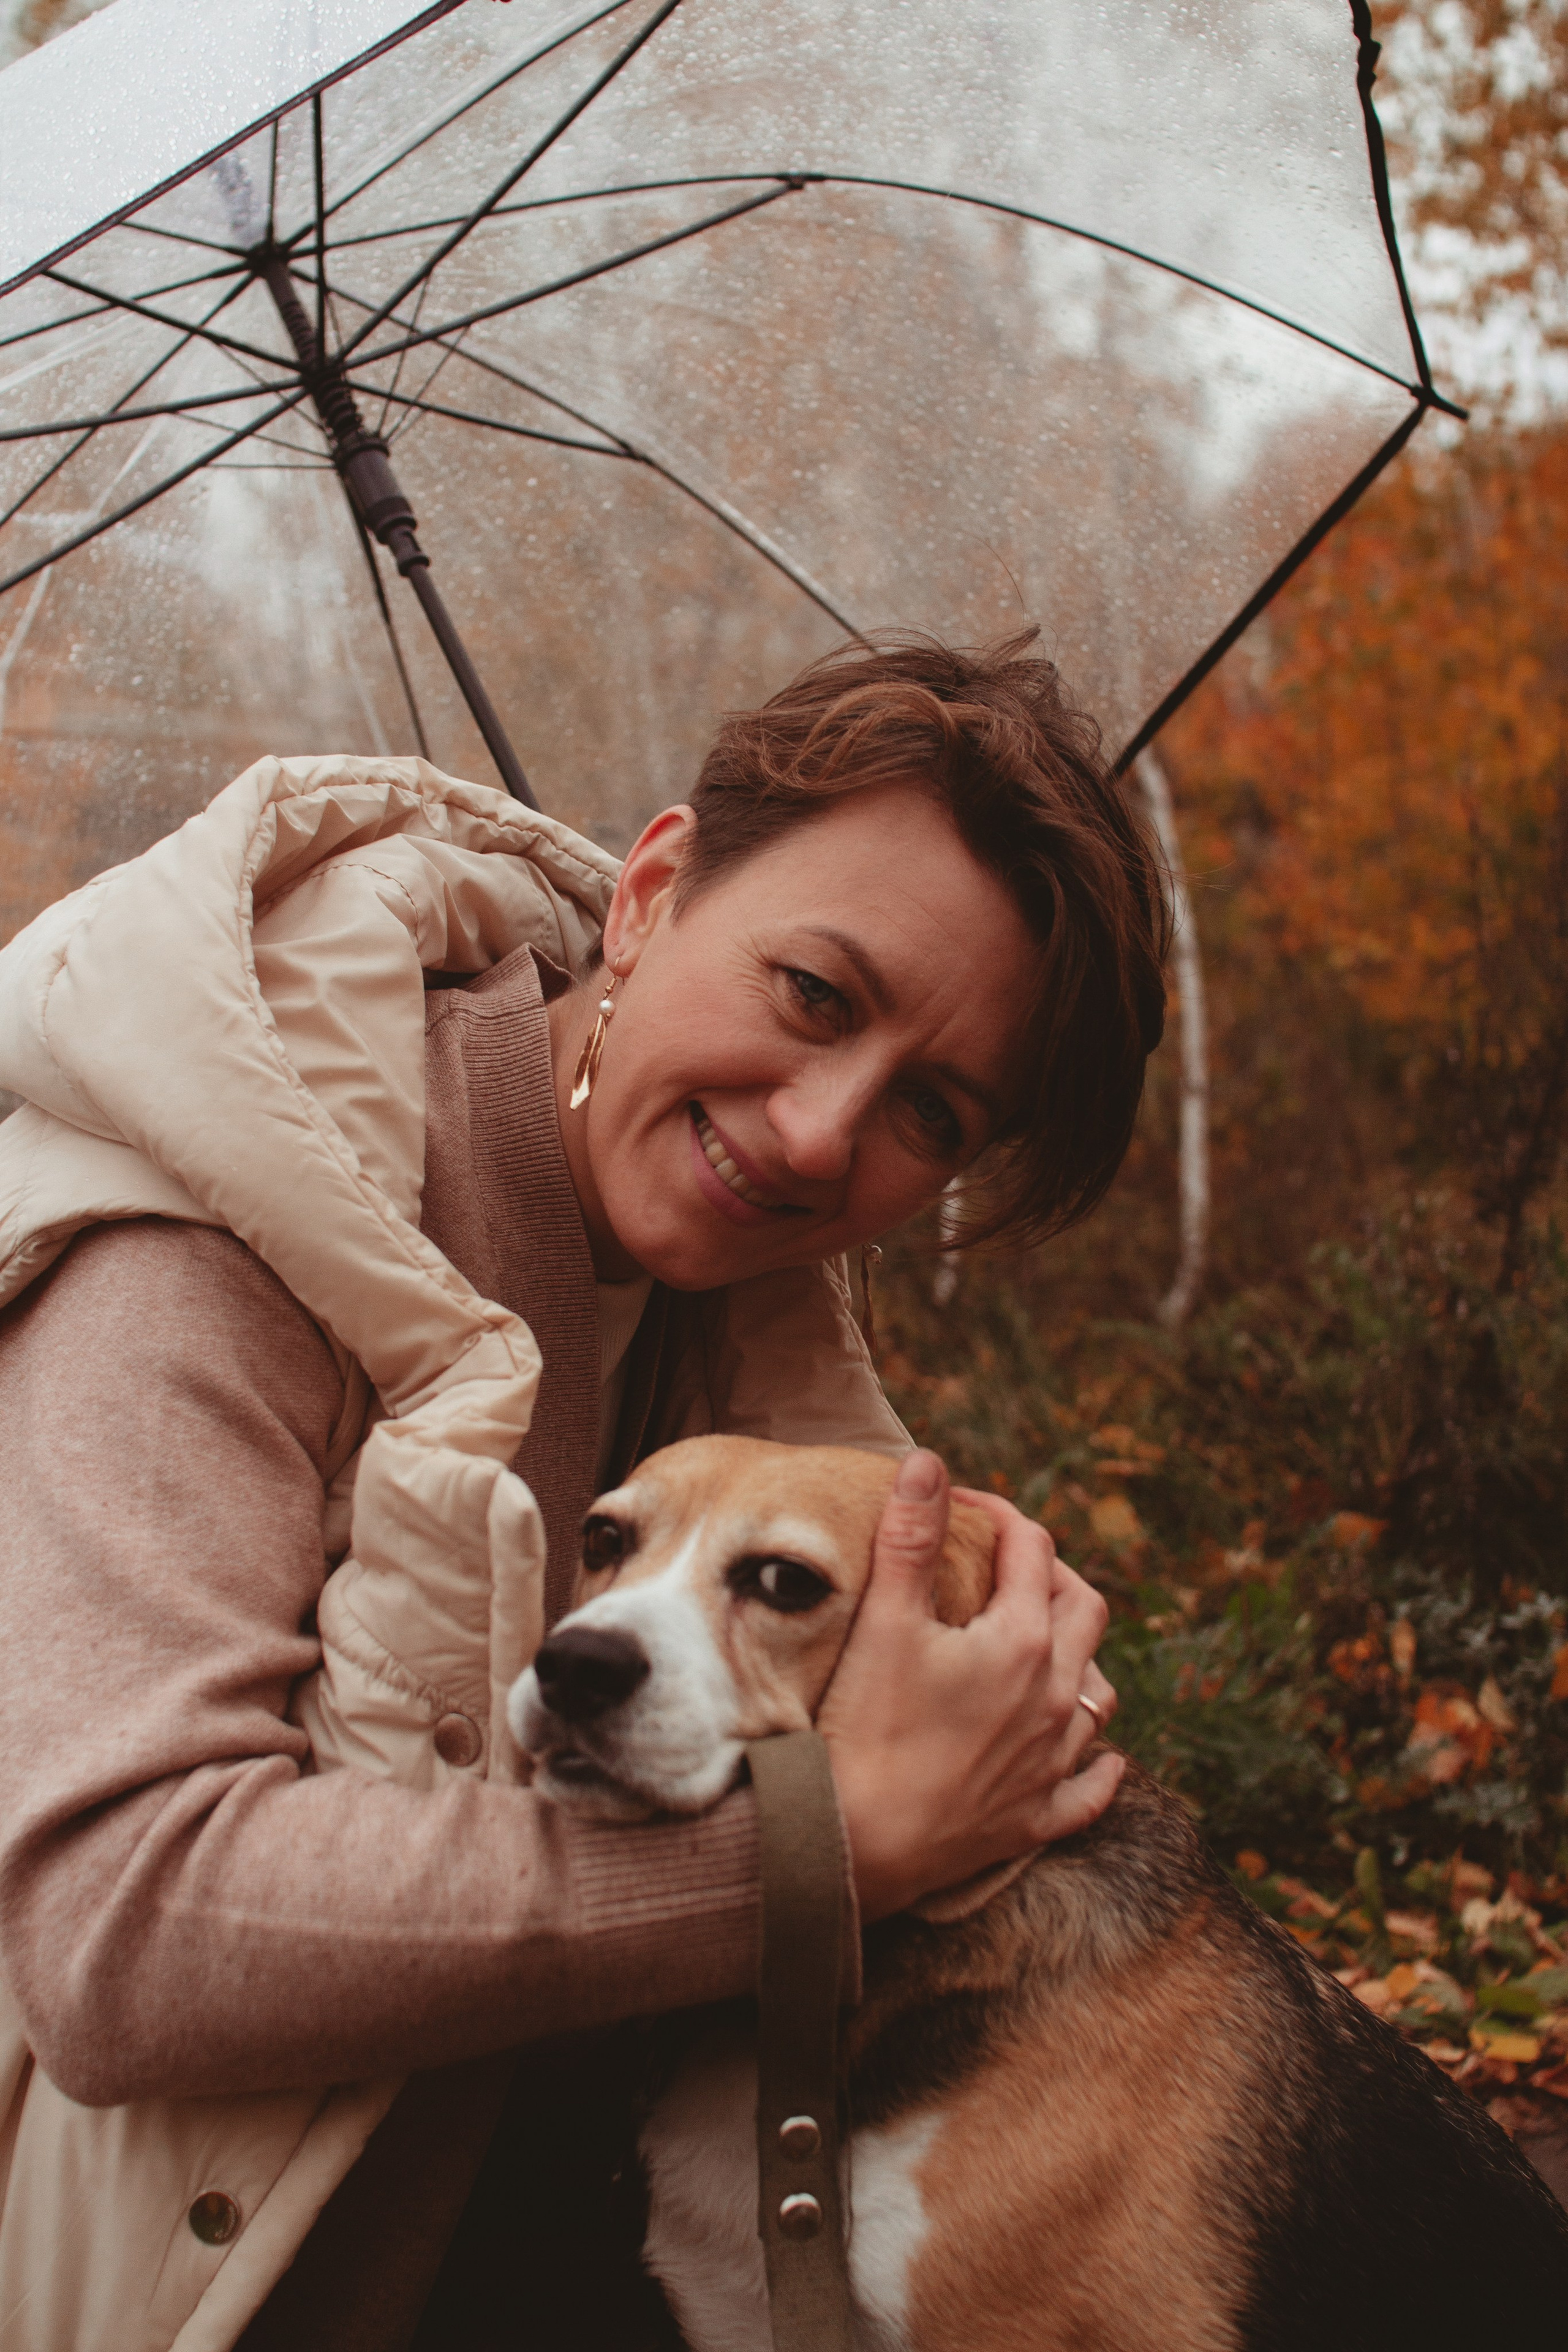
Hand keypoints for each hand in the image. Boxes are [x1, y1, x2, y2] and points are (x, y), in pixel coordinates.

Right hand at [817, 1449, 1121, 1922]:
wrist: (857, 1845)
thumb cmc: (866, 1729)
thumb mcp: (885, 1620)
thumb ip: (911, 1535)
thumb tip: (929, 1462)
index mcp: (1024, 1642)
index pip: (1031, 1549)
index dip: (998, 1514)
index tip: (958, 1505)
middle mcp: (1056, 1699)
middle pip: (1084, 1610)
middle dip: (1052, 1573)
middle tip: (1006, 1563)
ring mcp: (1052, 1763)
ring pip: (1097, 1696)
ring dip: (1080, 1659)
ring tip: (1046, 1644)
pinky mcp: (1035, 1817)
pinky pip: (1090, 1789)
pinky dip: (1098, 1767)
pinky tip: (1098, 1758)